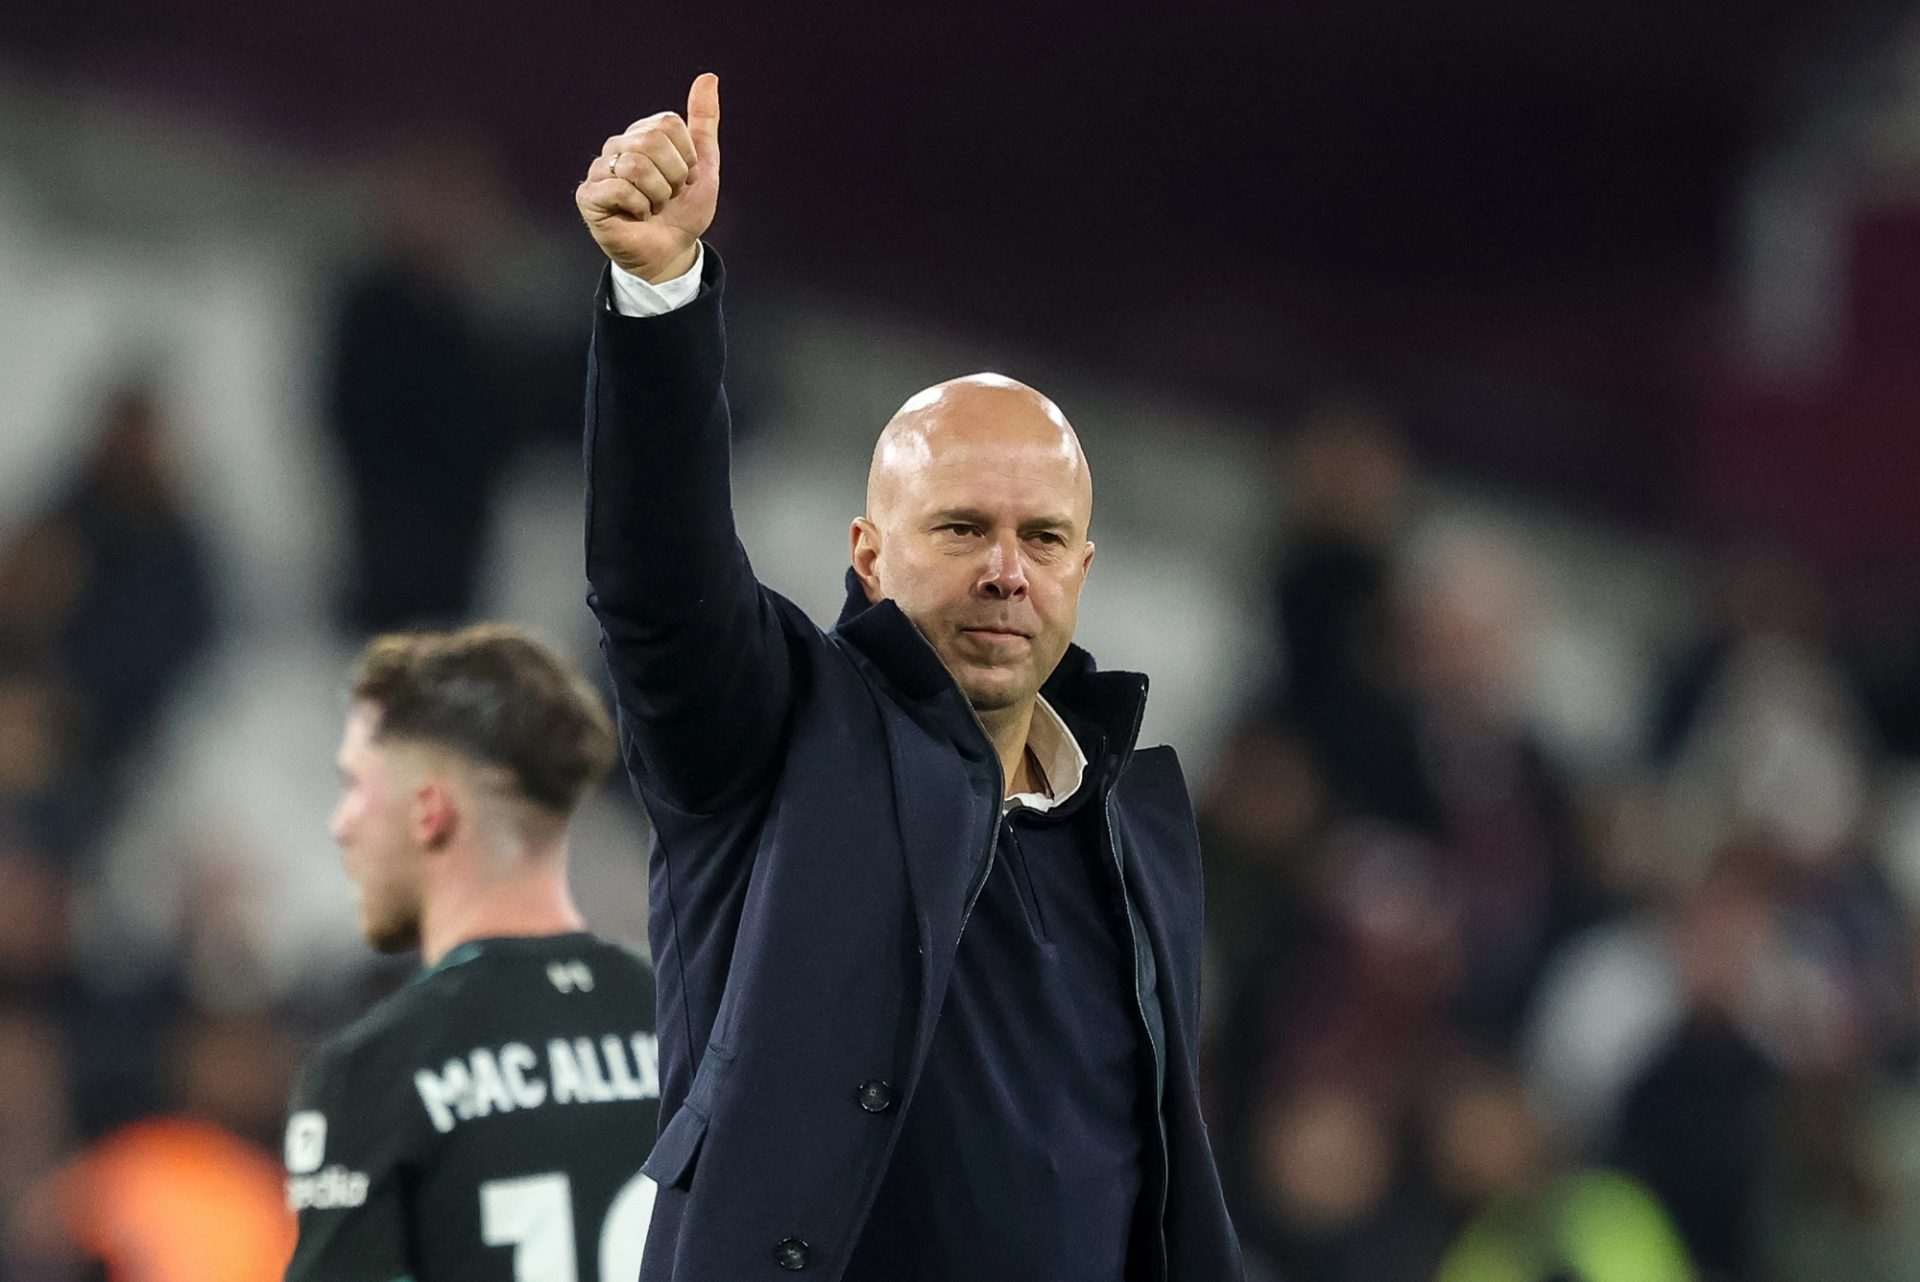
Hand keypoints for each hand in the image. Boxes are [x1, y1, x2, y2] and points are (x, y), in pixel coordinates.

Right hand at [575, 73, 719, 283]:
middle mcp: (617, 145)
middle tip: (667, 197)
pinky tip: (637, 216)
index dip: (686, 158)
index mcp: (643, 134)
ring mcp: (599, 169)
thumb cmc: (683, 212)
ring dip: (657, 195)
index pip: (668, 124)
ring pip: (636, 165)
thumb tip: (708, 77)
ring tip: (652, 207)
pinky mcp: (588, 196)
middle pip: (652, 141)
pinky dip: (639, 208)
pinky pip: (619, 188)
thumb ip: (704, 123)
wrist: (672, 252)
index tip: (682, 180)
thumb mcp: (704, 167)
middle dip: (672, 177)